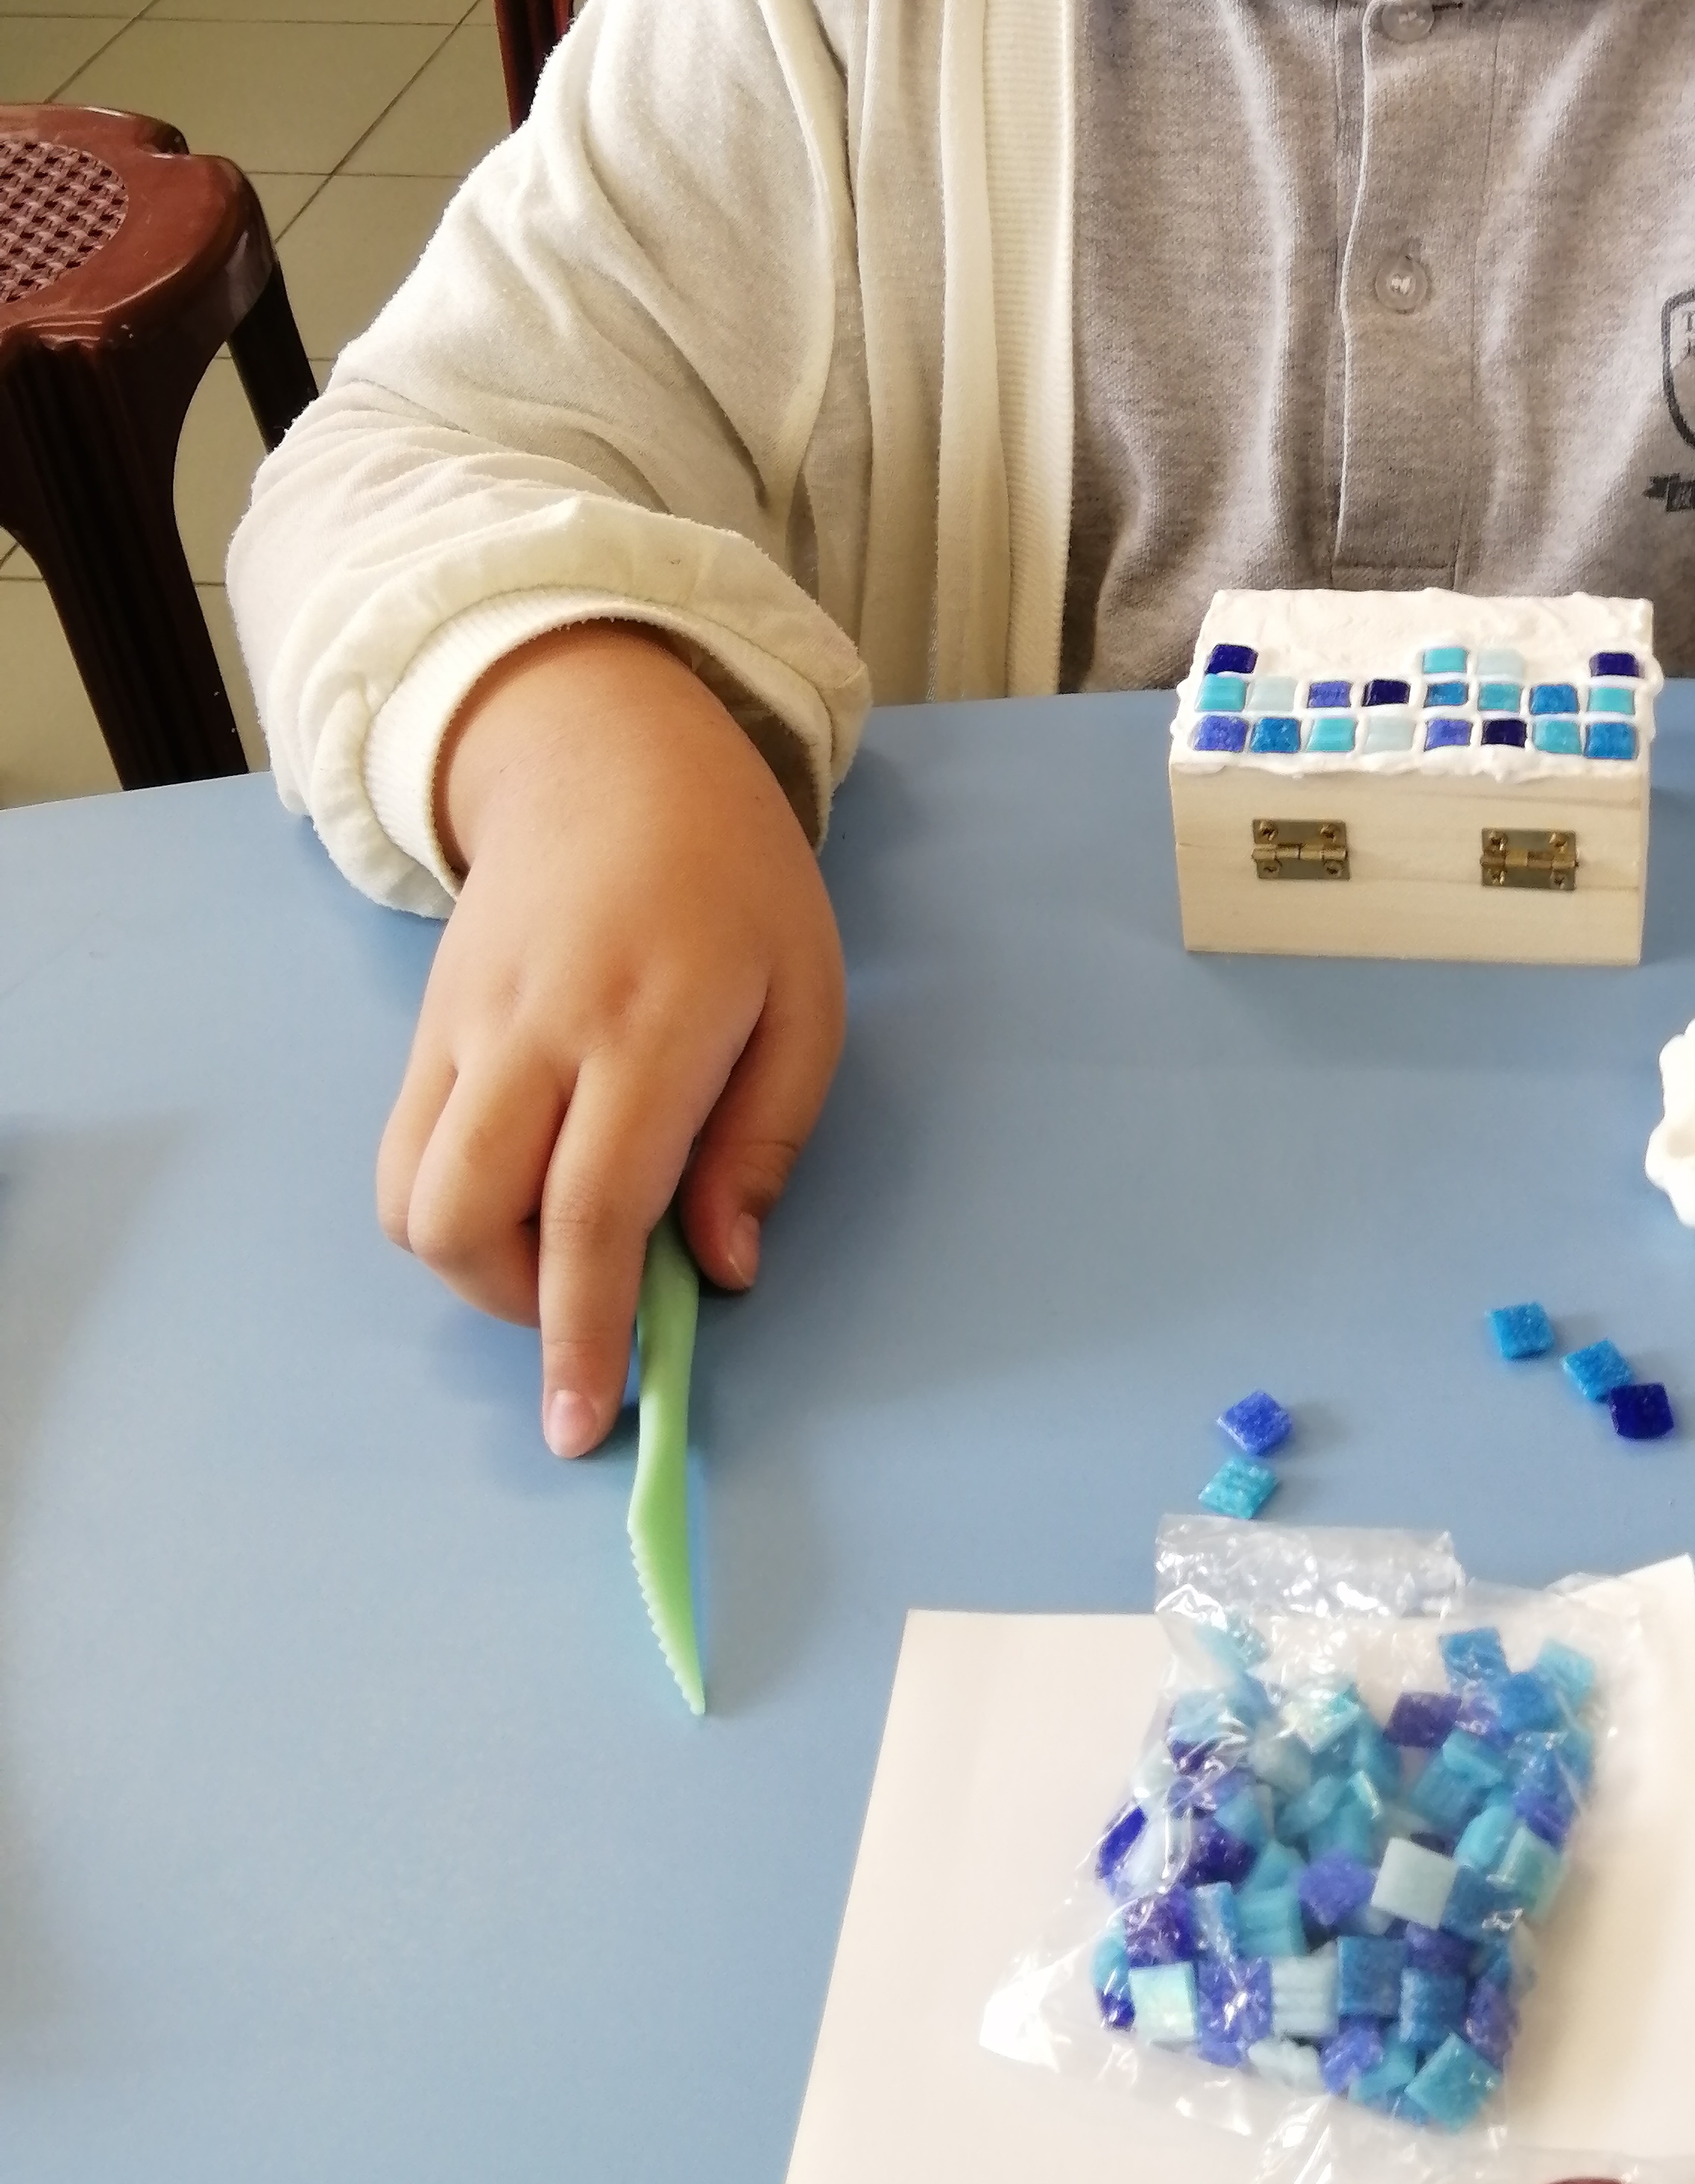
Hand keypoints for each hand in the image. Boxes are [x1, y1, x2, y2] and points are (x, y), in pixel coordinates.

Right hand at [377, 624, 847, 1456]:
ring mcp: (461, 1028)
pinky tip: (521, 1192)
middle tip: (601, 1302)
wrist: (607, 761)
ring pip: (412, 1199)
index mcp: (652, 1021)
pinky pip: (399, 1157)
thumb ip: (767, 1139)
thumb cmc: (734, 882)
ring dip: (477, 1265)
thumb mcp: (807, 996)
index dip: (587, 1329)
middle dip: (520, 1307)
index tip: (583, 1422)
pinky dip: (448, 1210)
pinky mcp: (421, 1030)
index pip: (593, 1207)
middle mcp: (536, 1029)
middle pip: (465, 1219)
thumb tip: (723, 1269)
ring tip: (562, 1248)